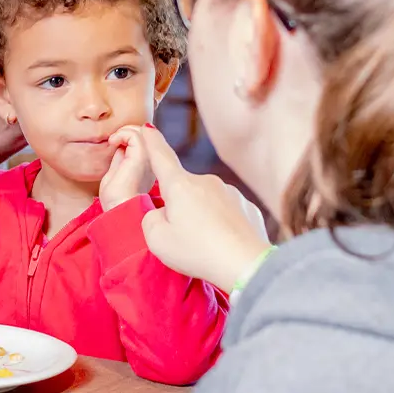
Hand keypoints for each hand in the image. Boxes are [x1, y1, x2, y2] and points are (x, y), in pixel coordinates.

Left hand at [98, 126, 154, 209]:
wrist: (118, 215)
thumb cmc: (115, 203)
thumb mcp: (116, 175)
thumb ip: (121, 159)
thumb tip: (120, 144)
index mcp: (148, 169)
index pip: (146, 144)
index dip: (130, 136)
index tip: (115, 143)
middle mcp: (152, 164)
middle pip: (147, 135)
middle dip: (129, 131)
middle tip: (114, 140)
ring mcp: (149, 161)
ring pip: (144, 132)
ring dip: (125, 131)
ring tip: (114, 140)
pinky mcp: (141, 159)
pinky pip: (135, 135)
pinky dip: (122, 133)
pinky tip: (113, 142)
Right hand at [124, 126, 270, 292]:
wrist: (247, 265)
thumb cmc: (198, 252)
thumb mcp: (156, 239)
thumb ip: (150, 219)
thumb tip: (161, 212)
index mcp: (180, 185)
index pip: (160, 155)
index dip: (150, 141)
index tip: (146, 127)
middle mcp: (205, 181)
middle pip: (181, 189)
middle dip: (176, 207)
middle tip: (181, 237)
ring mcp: (229, 192)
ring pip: (203, 201)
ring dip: (199, 217)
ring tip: (204, 245)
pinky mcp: (246, 206)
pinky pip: (224, 212)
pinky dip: (219, 225)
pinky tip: (223, 244)